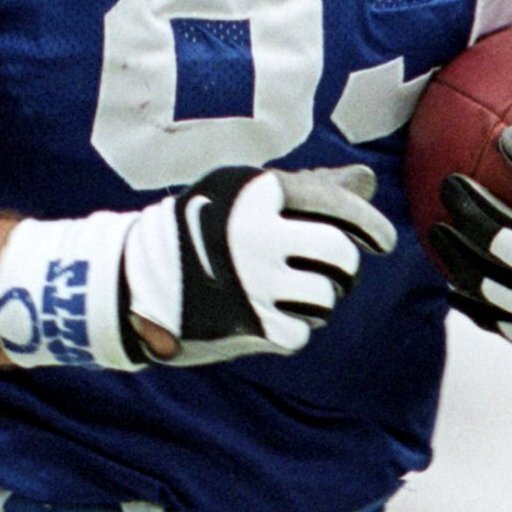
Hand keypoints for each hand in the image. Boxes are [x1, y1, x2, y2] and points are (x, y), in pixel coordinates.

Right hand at [120, 165, 393, 365]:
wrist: (129, 283)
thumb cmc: (198, 233)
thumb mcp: (241, 196)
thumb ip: (305, 188)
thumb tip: (365, 181)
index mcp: (256, 192)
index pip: (336, 203)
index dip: (369, 225)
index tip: (382, 242)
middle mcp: (257, 233)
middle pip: (339, 253)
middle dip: (343, 267)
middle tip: (331, 273)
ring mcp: (253, 280)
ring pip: (326, 295)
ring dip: (318, 299)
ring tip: (291, 293)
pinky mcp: (249, 322)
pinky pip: (302, 330)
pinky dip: (293, 328)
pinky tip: (270, 316)